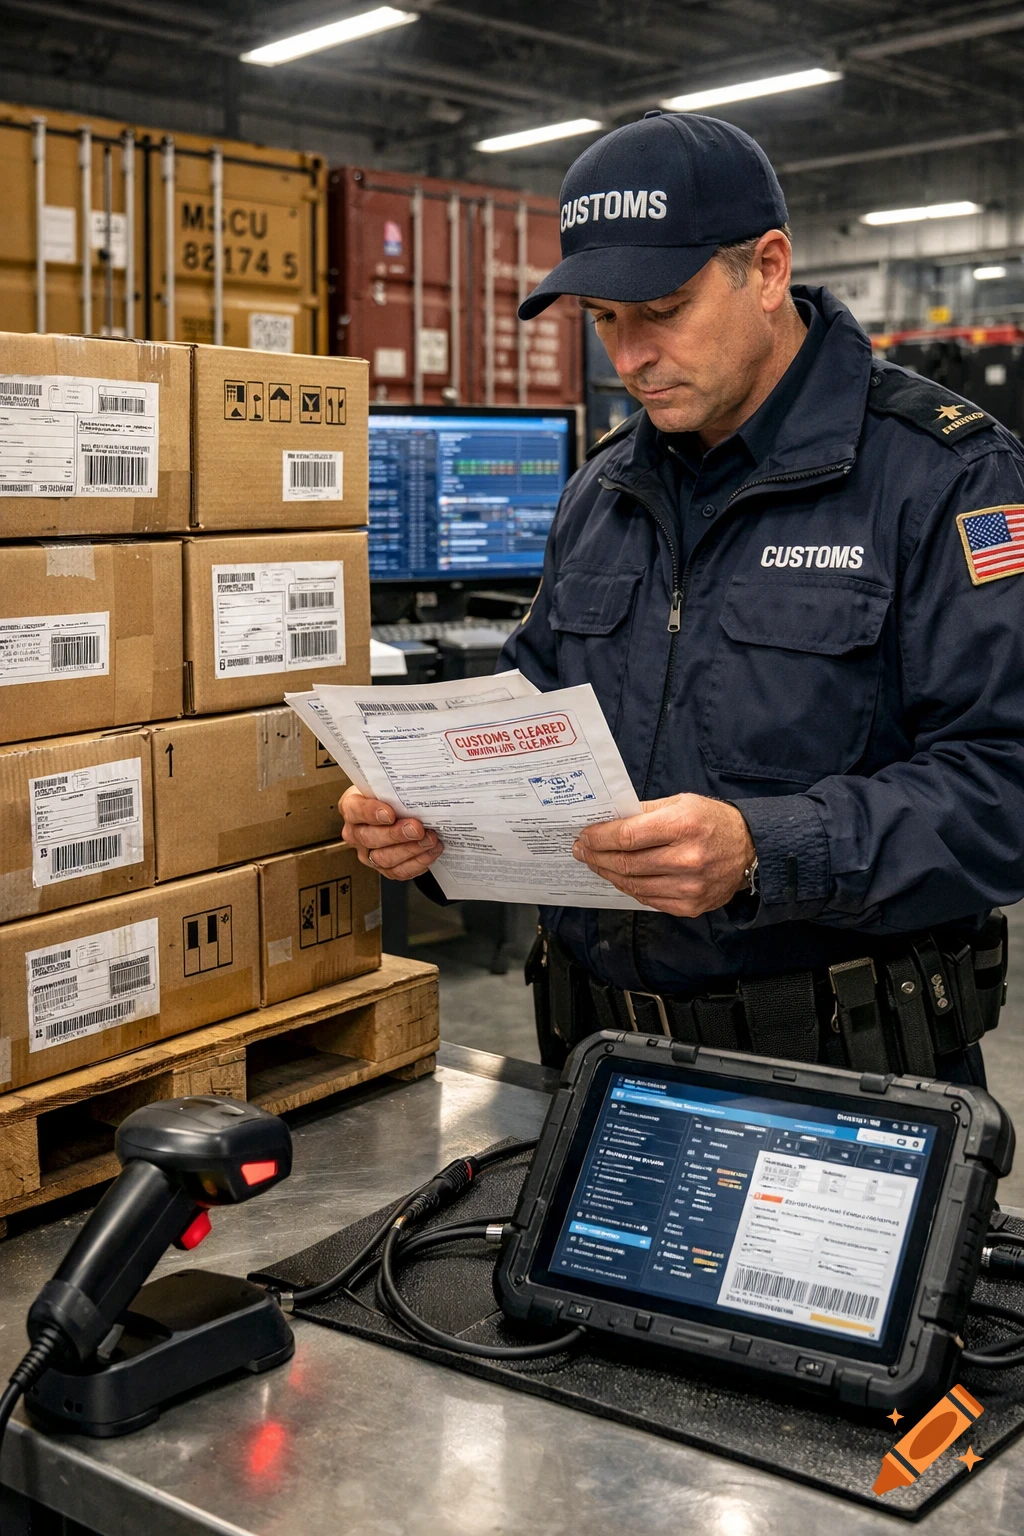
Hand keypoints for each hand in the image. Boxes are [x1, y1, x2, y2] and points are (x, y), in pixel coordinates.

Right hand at [340, 787, 443, 881]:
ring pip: (384, 858)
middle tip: (417, 828)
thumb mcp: (386, 784)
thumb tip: (416, 781)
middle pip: (370, 838)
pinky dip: (417, 863)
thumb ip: (395, 785)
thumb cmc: (388, 795)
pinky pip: (399, 871)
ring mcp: (368, 852)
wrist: (395, 808)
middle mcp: (356, 832)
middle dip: (397, 834)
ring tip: (430, 840)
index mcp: (351, 807)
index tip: (389, 813)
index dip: (371, 813)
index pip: (355, 810)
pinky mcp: (383, 867)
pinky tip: (430, 851)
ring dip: (411, 850)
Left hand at [572, 794, 754, 916]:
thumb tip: (608, 821)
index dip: (600, 837)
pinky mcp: (690, 906)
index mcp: (683, 826)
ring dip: (608, 874)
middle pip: (626, 863)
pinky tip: (620, 877)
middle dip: (597, 857)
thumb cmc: (713, 822)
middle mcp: (686, 859)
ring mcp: (689, 887)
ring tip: (596, 863)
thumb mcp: (681, 803)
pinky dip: (629, 888)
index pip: (628, 835)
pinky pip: (648, 899)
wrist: (751, 851)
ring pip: (633, 885)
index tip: (584, 836)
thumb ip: (644, 812)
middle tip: (582, 851)